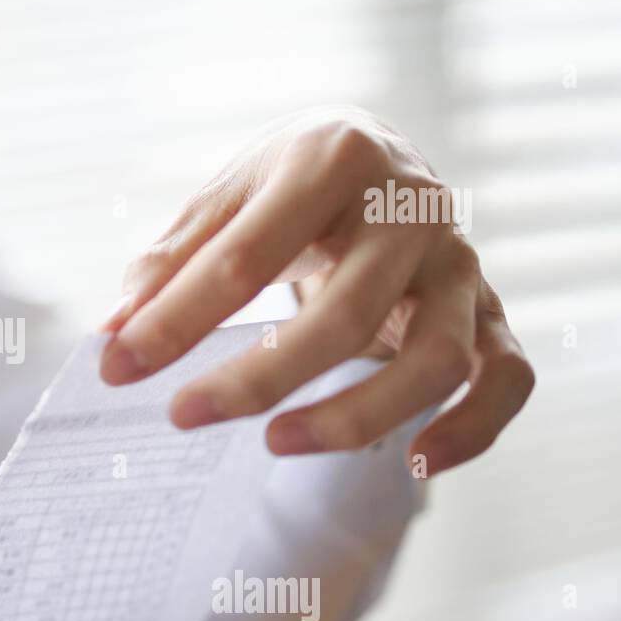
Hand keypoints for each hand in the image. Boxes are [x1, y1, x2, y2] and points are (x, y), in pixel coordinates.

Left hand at [100, 108, 532, 474]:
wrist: (381, 158)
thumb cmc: (290, 184)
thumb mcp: (227, 196)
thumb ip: (173, 260)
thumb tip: (114, 333)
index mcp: (334, 160)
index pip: (246, 256)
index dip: (176, 320)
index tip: (116, 368)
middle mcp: (411, 210)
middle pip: (344, 314)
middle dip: (255, 377)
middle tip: (180, 415)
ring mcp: (460, 264)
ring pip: (434, 359)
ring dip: (355, 415)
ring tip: (275, 444)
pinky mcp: (492, 310)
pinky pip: (505, 379)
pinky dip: (473, 428)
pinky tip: (416, 462)